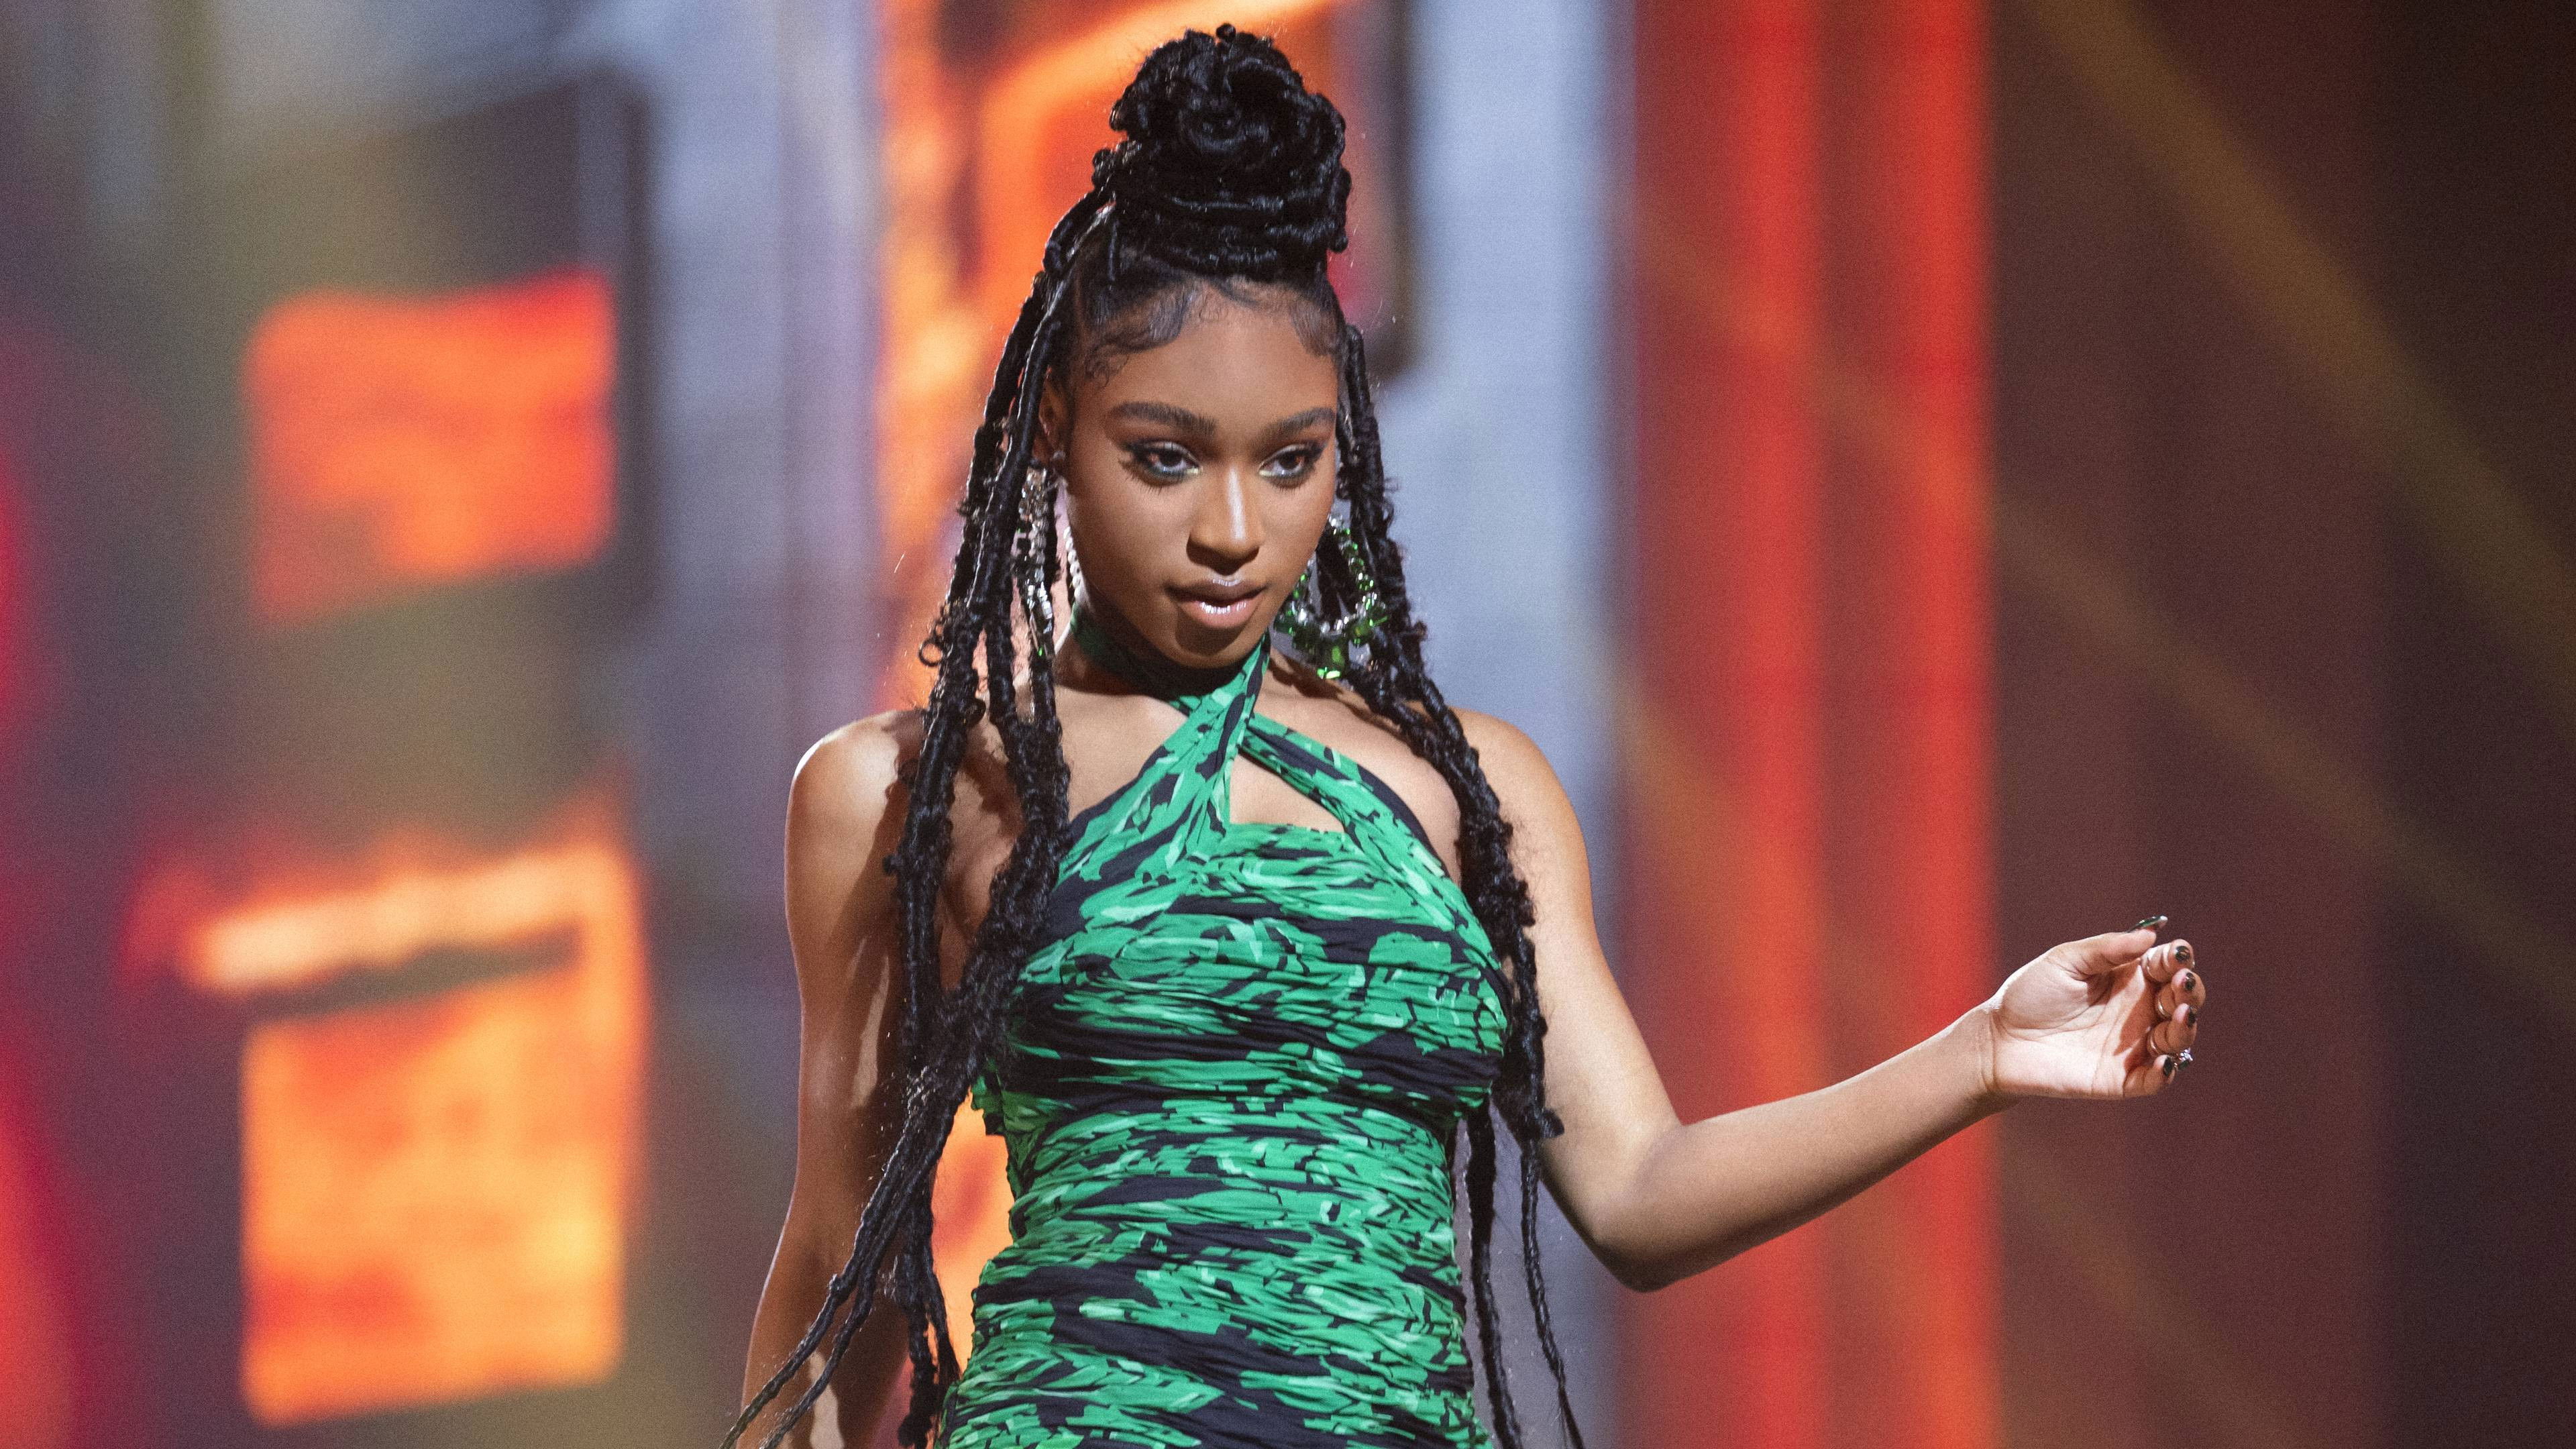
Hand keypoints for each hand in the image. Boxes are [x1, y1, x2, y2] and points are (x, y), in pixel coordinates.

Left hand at [1970, 917, 2206, 1101]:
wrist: (1999, 1039)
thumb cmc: (2031, 994)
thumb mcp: (2065, 961)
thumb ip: (2106, 949)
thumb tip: (2150, 935)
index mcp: (2128, 978)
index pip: (2167, 966)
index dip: (2178, 959)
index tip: (2176, 954)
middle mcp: (2138, 1011)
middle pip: (2181, 1001)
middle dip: (2190, 991)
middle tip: (2182, 984)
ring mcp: (2133, 1045)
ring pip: (2177, 1039)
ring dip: (2185, 1028)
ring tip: (2179, 1014)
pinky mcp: (2122, 1078)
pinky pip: (2155, 1079)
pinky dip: (2165, 1073)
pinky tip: (2165, 1061)